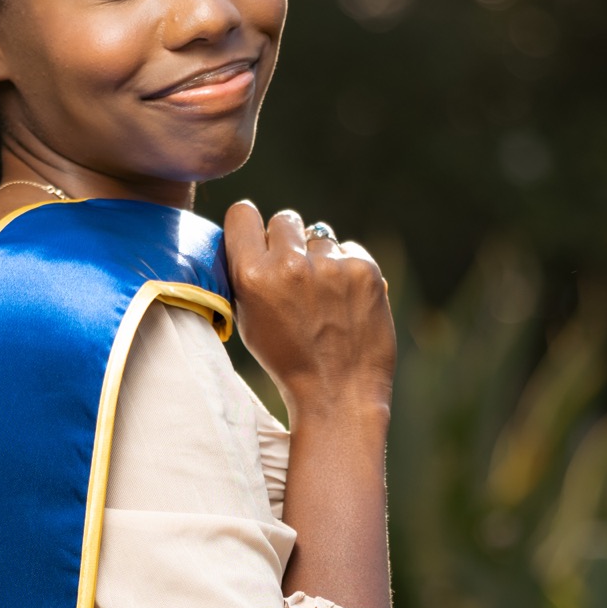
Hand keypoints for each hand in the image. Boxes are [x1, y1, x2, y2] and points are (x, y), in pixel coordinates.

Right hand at [223, 202, 394, 421]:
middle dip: (287, 241)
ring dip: (320, 259)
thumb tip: (256, 238)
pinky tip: (346, 302)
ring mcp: (330, 266)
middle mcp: (289, 265)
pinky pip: (350, 250)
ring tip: (324, 298)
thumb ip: (248, 275)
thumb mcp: (248, 320)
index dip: (250, 226)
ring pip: (320, 237)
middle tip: (295, 275)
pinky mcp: (364, 269)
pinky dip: (348, 271)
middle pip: (284, 219)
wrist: (338, 394)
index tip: (258, 240)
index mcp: (252, 277)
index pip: (242, 213)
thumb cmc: (288, 362)